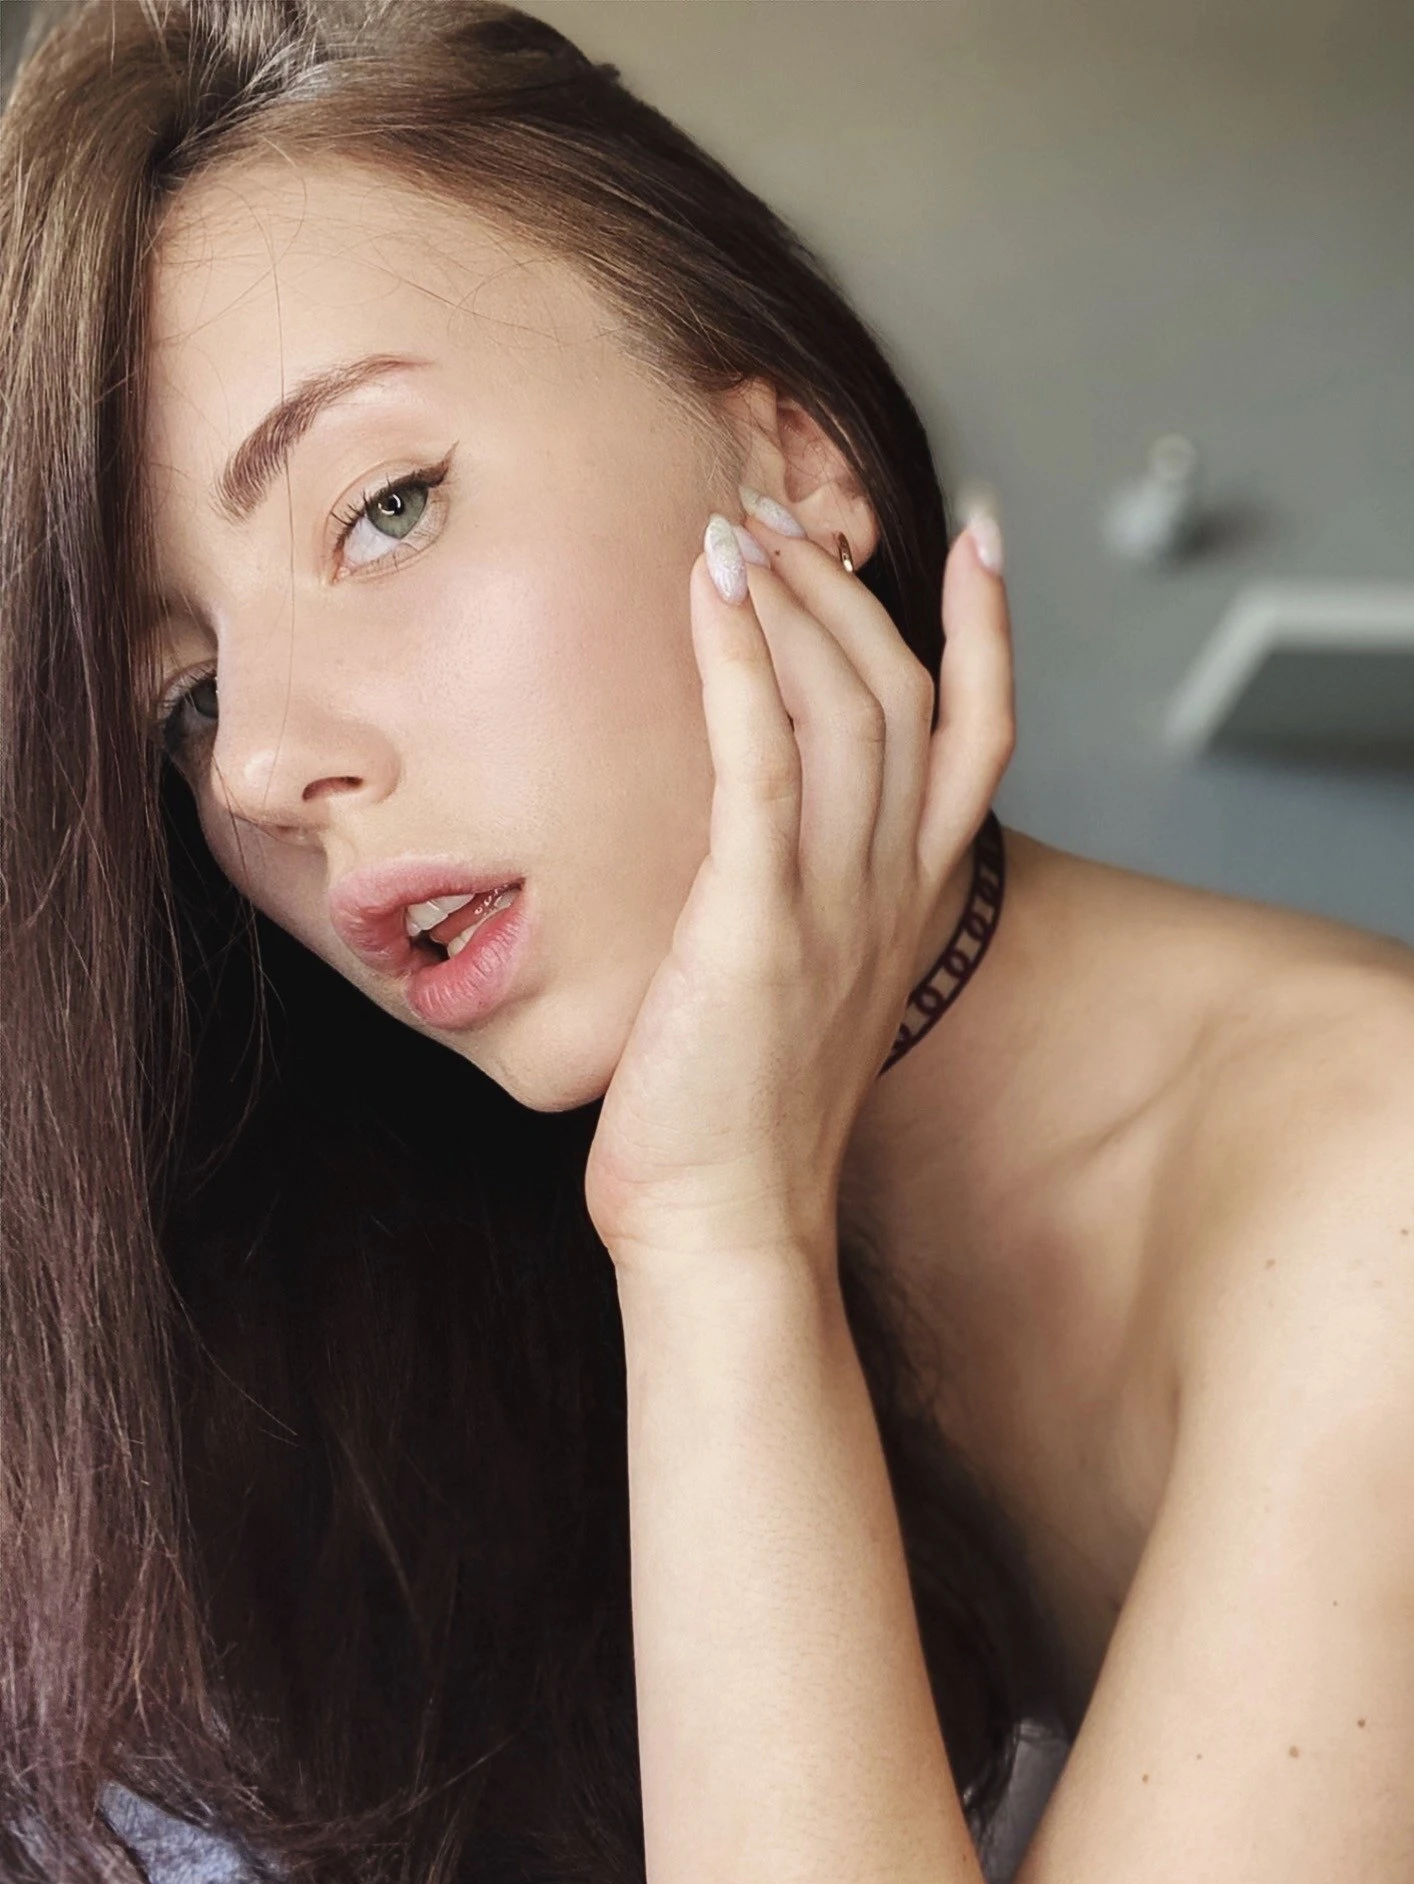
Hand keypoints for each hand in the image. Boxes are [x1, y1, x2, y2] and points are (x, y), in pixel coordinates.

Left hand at [583, 500, 1014, 1270]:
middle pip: (903, 695)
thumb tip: (755, 848)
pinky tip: (710, 591)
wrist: (726, 1234)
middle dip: (848, 589)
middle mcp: (889, 892)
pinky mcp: (755, 925)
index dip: (989, 633)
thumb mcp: (799, 993)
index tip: (981, 540)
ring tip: (738, 526)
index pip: (978, 740)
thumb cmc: (739, 1120)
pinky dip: (741, 662)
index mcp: (908, 906)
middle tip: (784, 514)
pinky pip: (761, 762)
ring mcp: (831, 906)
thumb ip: (806, 907)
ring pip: (845, 708)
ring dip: (795, 600)